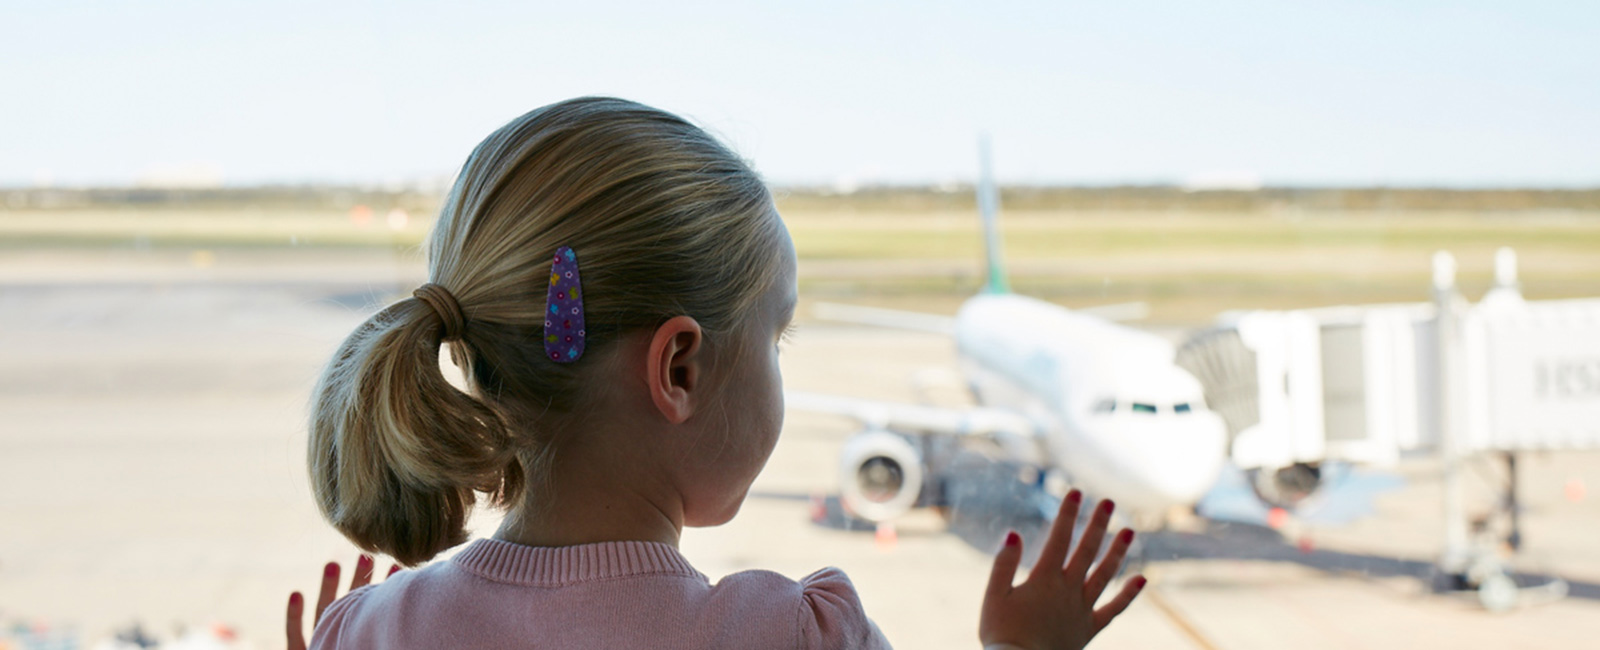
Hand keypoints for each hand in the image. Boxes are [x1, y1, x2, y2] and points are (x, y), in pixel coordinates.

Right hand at [286, 554, 399, 649]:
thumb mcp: (367, 639)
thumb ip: (377, 619)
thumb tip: (403, 589)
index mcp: (357, 634)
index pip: (372, 609)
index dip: (382, 590)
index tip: (395, 567)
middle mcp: (338, 635)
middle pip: (349, 604)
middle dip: (358, 579)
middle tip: (367, 556)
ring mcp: (318, 641)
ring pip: (323, 612)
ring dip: (327, 588)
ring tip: (333, 564)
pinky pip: (294, 634)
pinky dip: (294, 615)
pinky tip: (297, 594)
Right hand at [979, 490, 1145, 649]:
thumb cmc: (1002, 635)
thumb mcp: (994, 597)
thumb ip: (1003, 564)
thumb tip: (1013, 533)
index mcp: (1044, 579)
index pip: (1059, 538)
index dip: (1068, 513)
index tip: (1075, 491)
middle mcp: (1068, 590)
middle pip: (1086, 551)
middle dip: (1097, 524)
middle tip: (1109, 502)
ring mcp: (1082, 609)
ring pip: (1105, 575)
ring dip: (1117, 552)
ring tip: (1128, 531)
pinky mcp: (1088, 628)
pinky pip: (1113, 609)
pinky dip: (1128, 594)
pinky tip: (1142, 579)